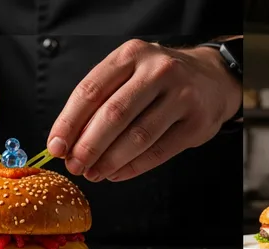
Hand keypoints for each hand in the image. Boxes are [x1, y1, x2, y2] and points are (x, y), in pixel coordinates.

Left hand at [47, 39, 240, 180]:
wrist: (212, 78)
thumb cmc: (157, 82)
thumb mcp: (127, 75)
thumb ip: (98, 102)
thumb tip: (66, 142)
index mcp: (131, 55)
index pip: (91, 90)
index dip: (69, 122)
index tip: (56, 147)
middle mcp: (158, 70)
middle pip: (114, 114)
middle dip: (88, 146)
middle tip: (74, 166)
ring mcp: (182, 95)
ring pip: (137, 136)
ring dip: (109, 160)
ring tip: (93, 173)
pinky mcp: (197, 122)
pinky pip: (159, 151)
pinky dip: (133, 167)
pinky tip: (116, 173)